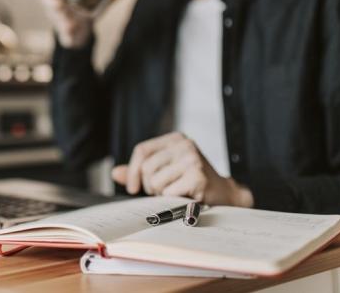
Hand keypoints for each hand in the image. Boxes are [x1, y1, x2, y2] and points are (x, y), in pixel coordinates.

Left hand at [111, 132, 253, 206]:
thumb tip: (115, 173)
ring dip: (162, 194)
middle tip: (164, 191)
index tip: (133, 188)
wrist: (224, 195)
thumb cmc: (191, 183)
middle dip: (150, 186)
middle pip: (147, 168)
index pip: (142, 150)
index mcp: (175, 139)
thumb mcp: (165, 171)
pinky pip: (168, 193)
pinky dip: (173, 200)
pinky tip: (185, 197)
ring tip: (176, 192)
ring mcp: (192, 159)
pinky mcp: (197, 176)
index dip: (132, 170)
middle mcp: (184, 145)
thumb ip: (140, 171)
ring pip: (155, 182)